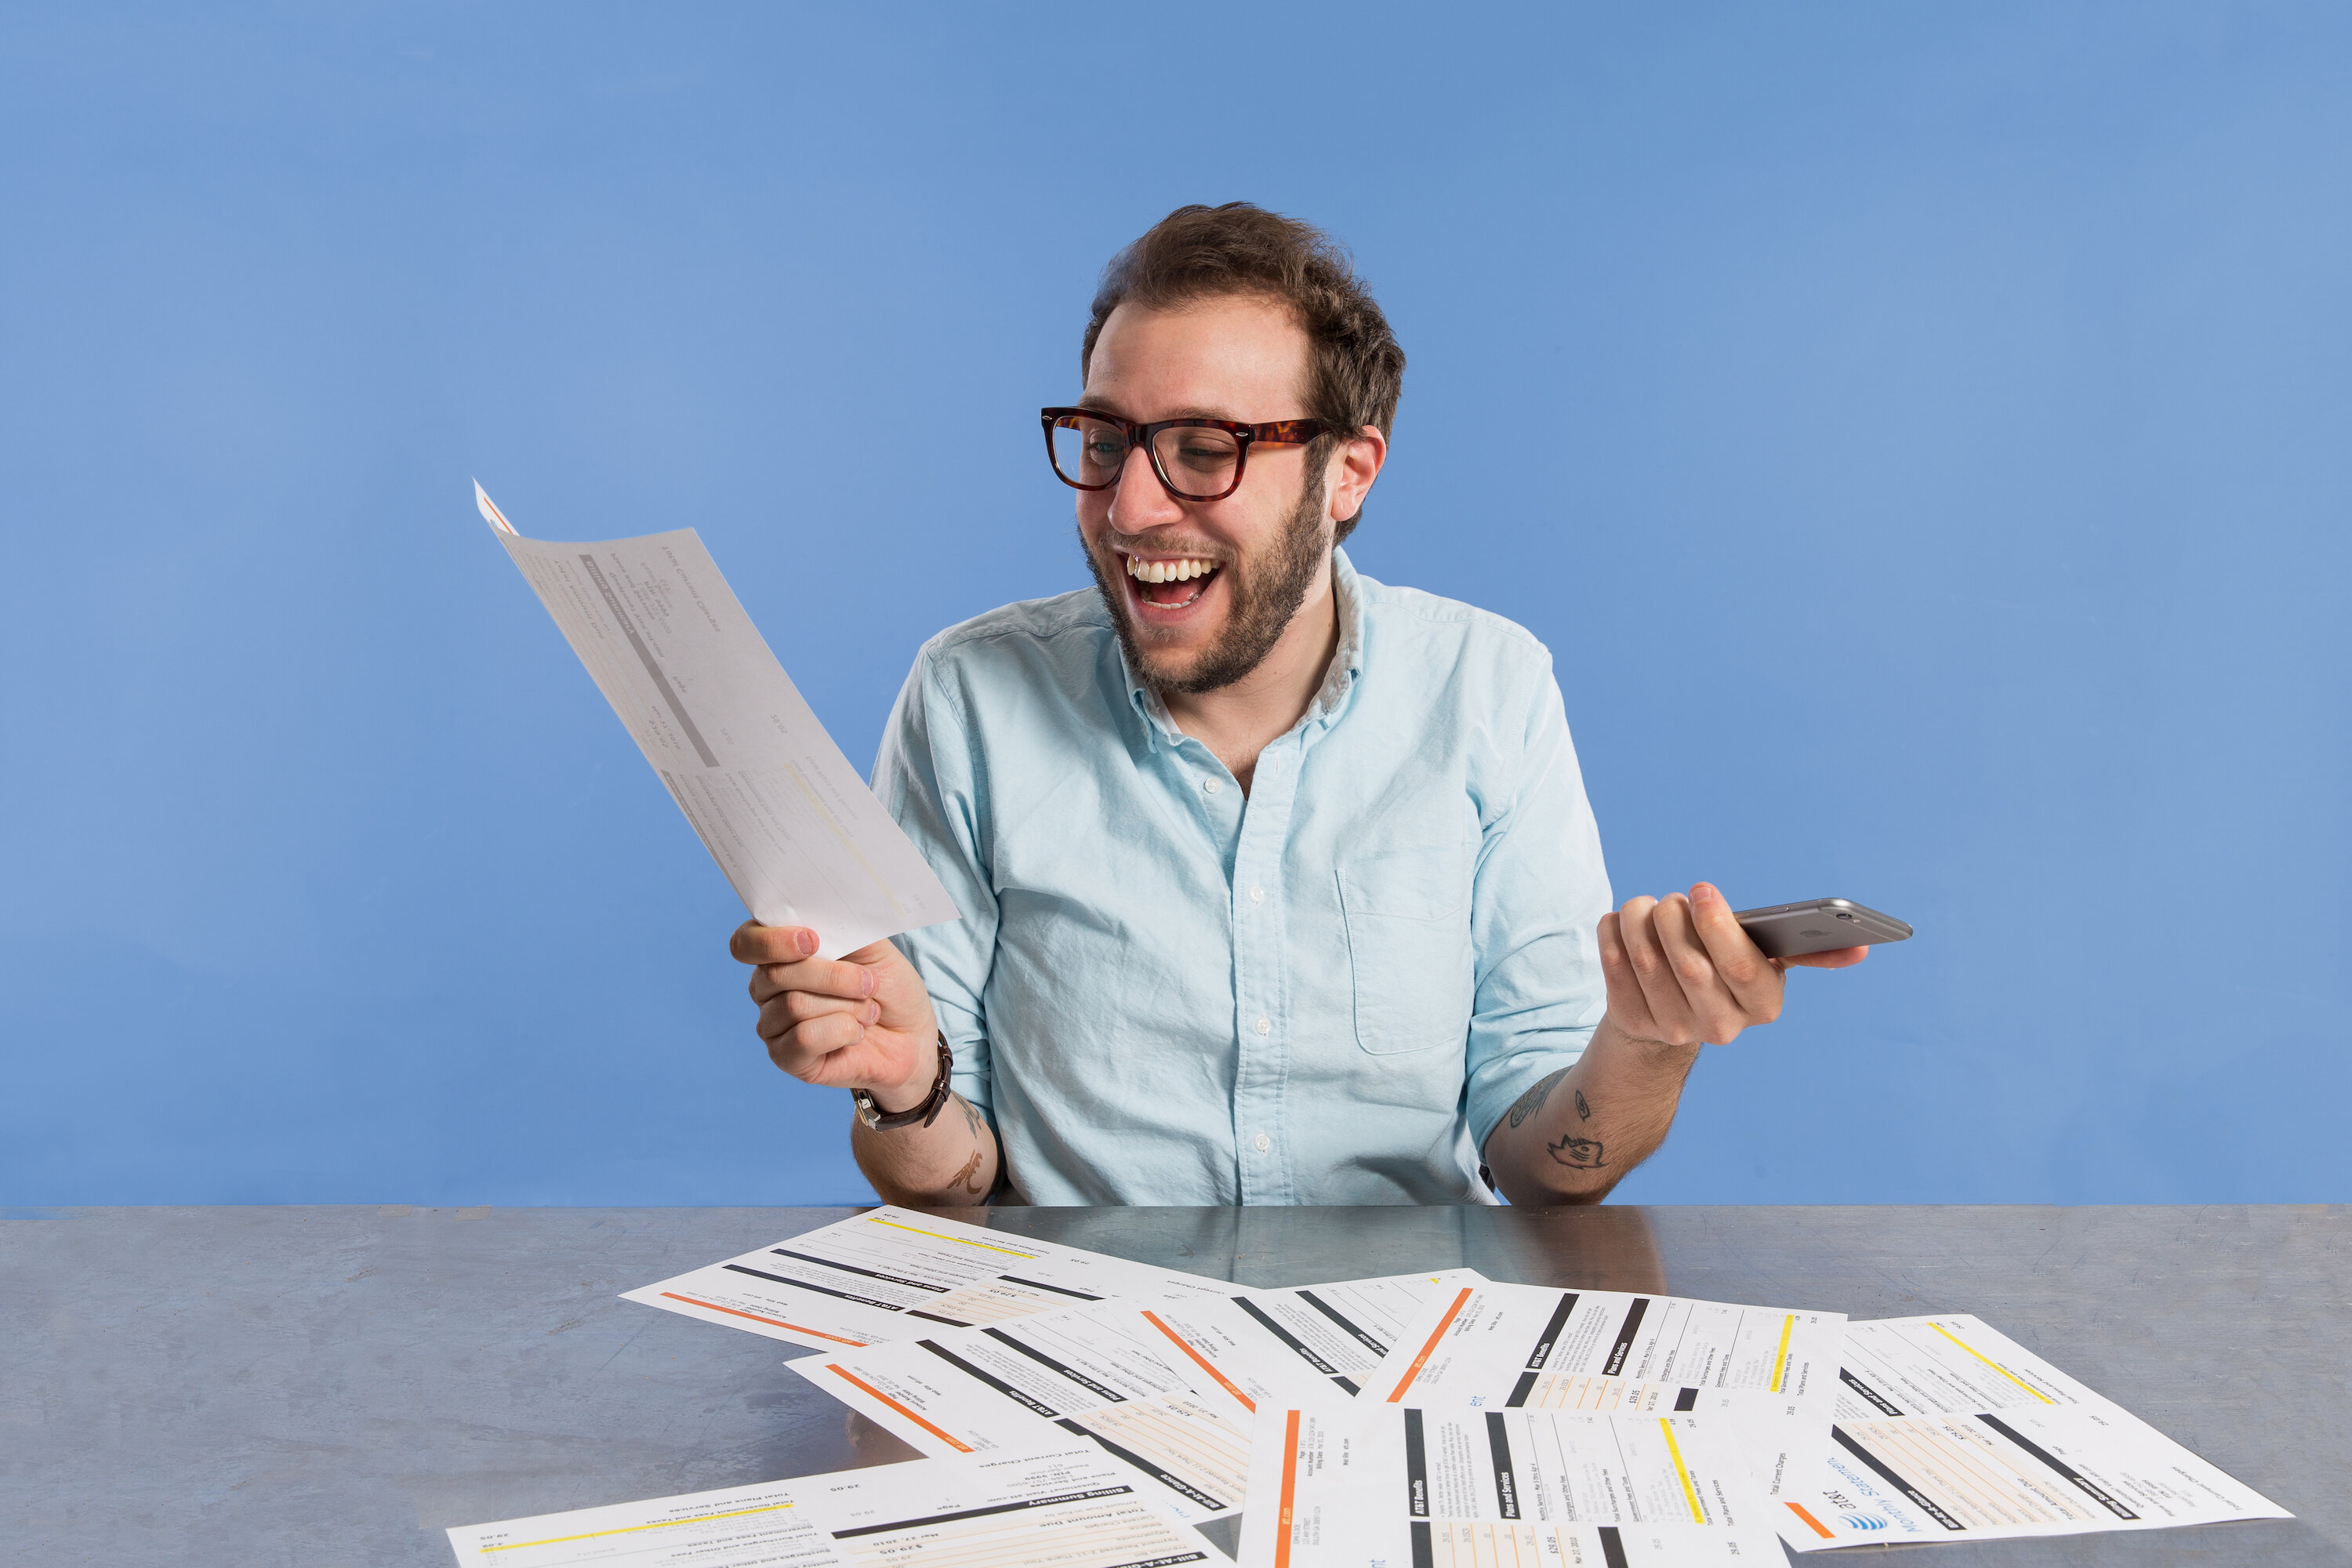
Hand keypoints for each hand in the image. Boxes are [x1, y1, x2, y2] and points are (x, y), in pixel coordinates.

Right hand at [730, 923, 942, 1110]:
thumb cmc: (887, 987)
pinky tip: (857, 1033)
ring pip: (794, 1006)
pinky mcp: (787, 1058)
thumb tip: (817, 906)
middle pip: (775, 975)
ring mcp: (773, 1026)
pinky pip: (803, 1039)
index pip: (745, 943)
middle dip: (833, 977)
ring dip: (847, 1006)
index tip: (811, 940)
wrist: (911, 1035)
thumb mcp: (872, 946)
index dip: (771, 941)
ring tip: (868, 1010)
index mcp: (779, 954)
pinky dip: (842, 1031)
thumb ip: (841, 926)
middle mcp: (766, 990)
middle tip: (869, 983)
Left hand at [1597, 883, 1864, 1048]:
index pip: (1741, 967)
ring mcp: (1673, 1027)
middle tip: (1674, 897)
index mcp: (1762, 1004)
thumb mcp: (1765, 961)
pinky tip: (1621, 922)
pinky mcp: (1633, 1022)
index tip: (1701, 889)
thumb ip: (1807, 951)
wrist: (1672, 1014)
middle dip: (1675, 918)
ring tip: (1646, 906)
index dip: (1718, 925)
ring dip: (1641, 920)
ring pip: (1648, 961)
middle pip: (1691, 964)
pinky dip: (1613, 935)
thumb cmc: (1725, 970)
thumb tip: (1861, 949)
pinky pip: (1614, 967)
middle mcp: (1719, 1024)